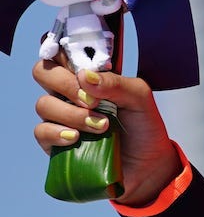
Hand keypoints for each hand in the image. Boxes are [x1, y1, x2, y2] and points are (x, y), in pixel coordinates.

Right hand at [31, 58, 182, 205]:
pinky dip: (57, 133)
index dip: (61, 51)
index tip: (81, 67)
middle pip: (43, 72)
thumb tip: (84, 76)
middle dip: (65, 84)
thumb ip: (117, 83)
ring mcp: (60, 117)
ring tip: (101, 126)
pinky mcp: (55, 142)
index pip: (59, 52)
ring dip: (72, 114)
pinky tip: (76, 138)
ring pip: (44, 104)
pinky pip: (41, 132)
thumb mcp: (140, 99)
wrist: (148, 164)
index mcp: (87, 77)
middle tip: (93, 101)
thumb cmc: (143, 126)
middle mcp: (68, 93)